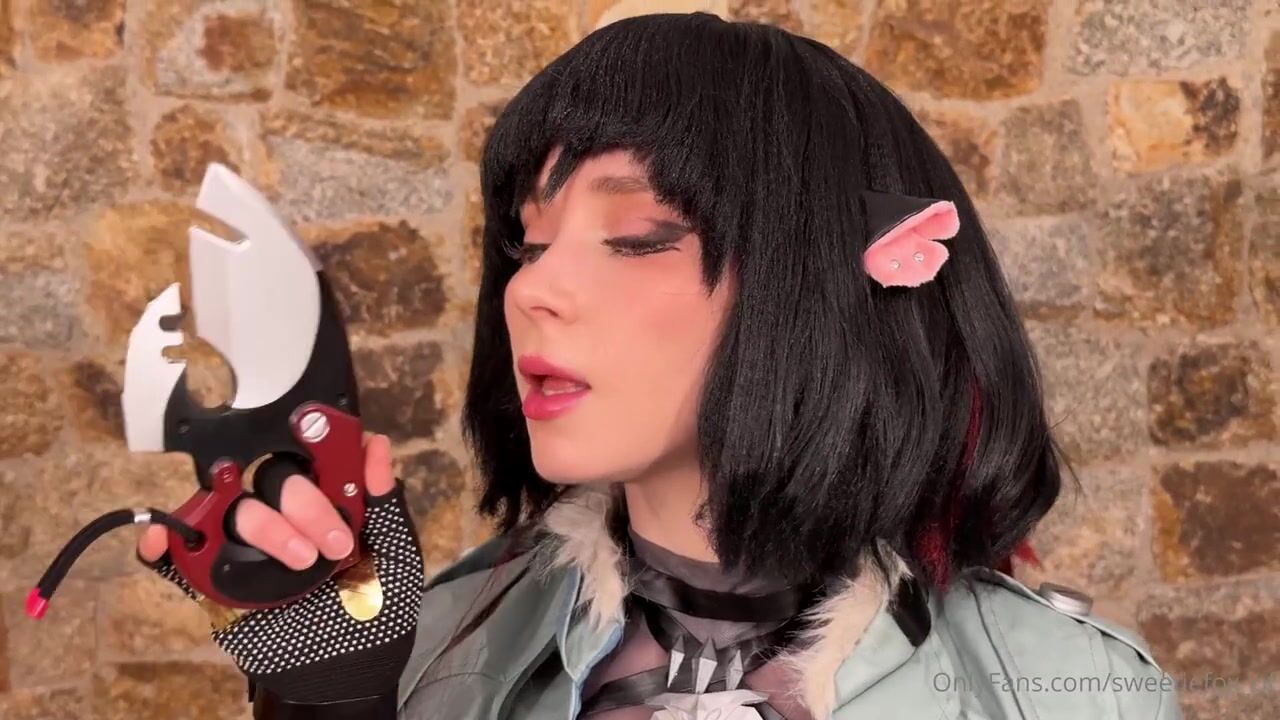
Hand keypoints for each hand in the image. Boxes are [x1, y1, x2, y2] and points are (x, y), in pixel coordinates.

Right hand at [136, 433, 424, 709]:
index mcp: (326, 500)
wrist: (347, 673)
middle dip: (307, 506)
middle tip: (337, 545)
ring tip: (300, 562)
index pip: (310, 455)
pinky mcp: (215, 578)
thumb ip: (383, 504)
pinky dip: (164, 544)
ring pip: (233, 509)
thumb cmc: (375, 610)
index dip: (314, 440)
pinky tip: (163, 540)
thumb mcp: (395, 557)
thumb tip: (376, 445)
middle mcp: (283, 515)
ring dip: (265, 527)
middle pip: (272, 477)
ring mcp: (246, 545)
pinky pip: (178, 556)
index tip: (326, 435)